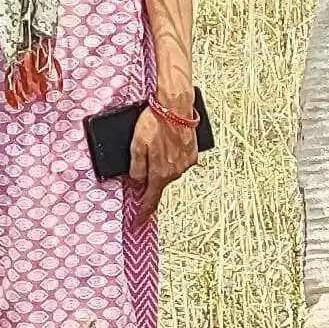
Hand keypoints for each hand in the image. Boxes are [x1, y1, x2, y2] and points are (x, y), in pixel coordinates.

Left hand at [129, 94, 201, 211]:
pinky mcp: (192, 153)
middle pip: (159, 183)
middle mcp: (175, 171)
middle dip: (150, 179)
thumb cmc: (155, 122)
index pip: (151, 199)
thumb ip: (136, 168)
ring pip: (169, 171)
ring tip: (154, 145)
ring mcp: (186, 163)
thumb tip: (136, 182)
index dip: (143, 212)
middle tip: (142, 164)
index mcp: (160, 173)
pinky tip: (165, 142)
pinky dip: (171, 156)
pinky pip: (178, 161)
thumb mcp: (136, 146)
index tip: (139, 221)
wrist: (176, 106)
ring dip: (161, 164)